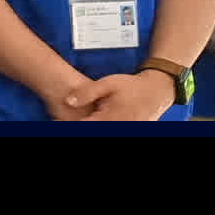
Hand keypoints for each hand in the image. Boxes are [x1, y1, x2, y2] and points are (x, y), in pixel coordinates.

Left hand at [51, 66, 169, 122]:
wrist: (157, 92)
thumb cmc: (133, 86)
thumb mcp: (109, 84)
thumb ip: (87, 92)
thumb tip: (67, 101)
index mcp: (109, 119)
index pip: (82, 127)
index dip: (68, 124)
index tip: (57, 121)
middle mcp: (116, 129)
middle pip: (92, 130)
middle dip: (77, 123)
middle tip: (62, 119)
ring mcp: (123, 131)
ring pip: (101, 130)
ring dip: (88, 123)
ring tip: (81, 116)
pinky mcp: (127, 131)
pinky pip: (110, 129)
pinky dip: (100, 123)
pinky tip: (95, 117)